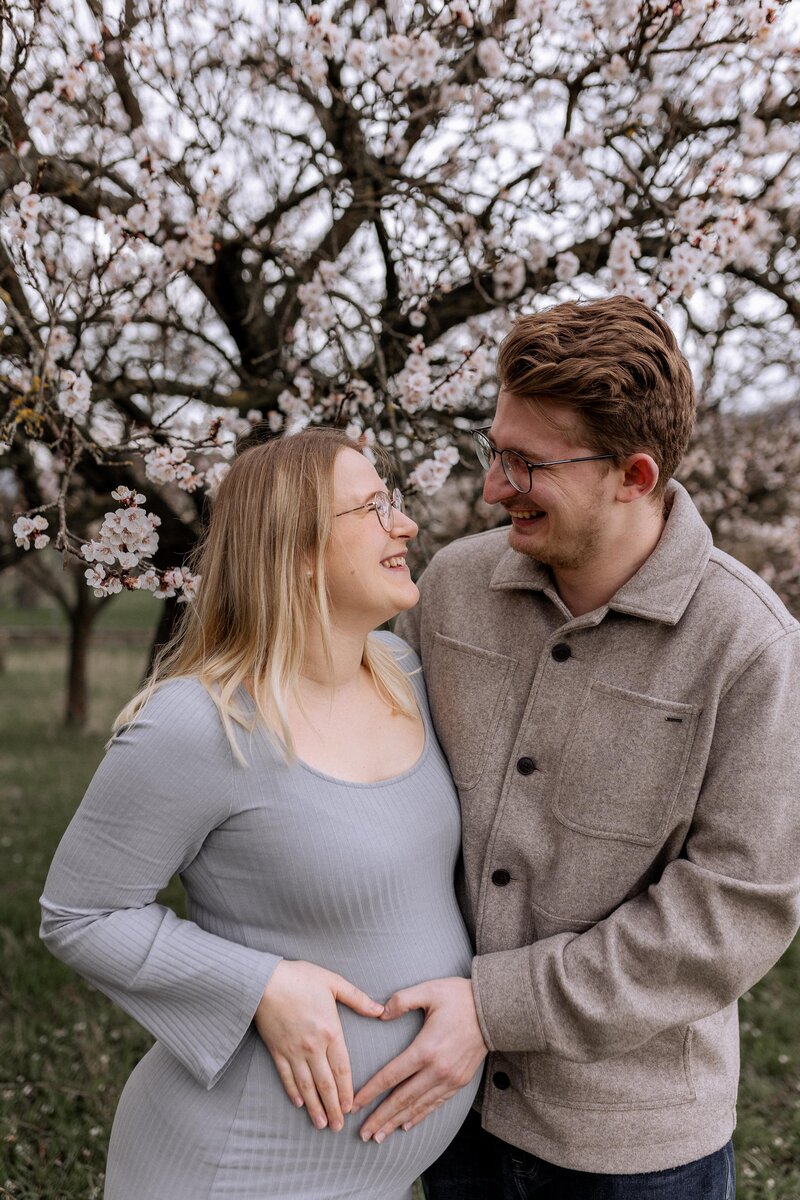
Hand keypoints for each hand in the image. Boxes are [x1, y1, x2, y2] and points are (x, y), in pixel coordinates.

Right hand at [254, 960, 383, 1131]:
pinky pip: (286, 1076)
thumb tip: (380, 1010)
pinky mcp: (277, 1050)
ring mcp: (293, 1051)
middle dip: (333, 1107)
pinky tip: (298, 1103)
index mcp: (330, 1032)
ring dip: (314, 1106)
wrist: (265, 981)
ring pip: (306, 1085)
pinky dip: (292, 1091)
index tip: (350, 1108)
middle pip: (325, 1083)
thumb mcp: (334, 982)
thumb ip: (358, 998)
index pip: (342, 1069)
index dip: (347, 1091)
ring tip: (321, 1124)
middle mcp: (313, 1047)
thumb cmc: (301, 978)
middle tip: (338, 1127)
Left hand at [351, 976, 487, 1142]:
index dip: (371, 1092)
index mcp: (426, 1049)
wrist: (495, 1011)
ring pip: (418, 1106)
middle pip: (402, 1099)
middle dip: (380, 1117)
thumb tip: (380, 1013)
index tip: (355, 1105)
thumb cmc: (460, 997)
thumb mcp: (429, 990)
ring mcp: (450, 1079)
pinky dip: (419, 1116)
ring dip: (396, 1122)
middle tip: (363, 1134)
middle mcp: (437, 1069)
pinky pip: (435, 1104)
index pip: (391, 1076)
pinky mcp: (459, 1082)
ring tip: (379, 1136)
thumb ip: (402, 1000)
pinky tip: (406, 1125)